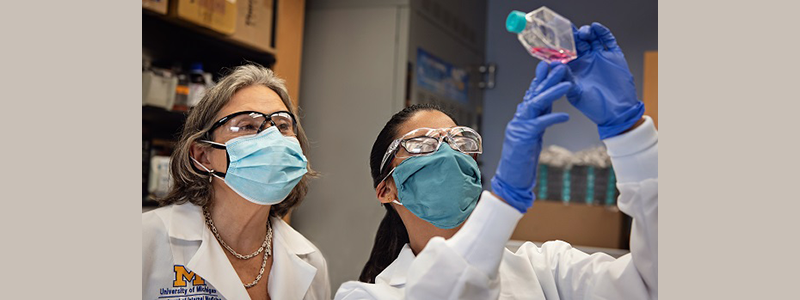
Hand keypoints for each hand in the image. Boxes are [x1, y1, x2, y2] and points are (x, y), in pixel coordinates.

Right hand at [491, 61, 570, 212]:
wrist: (511, 180)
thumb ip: (538, 121)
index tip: (549, 65)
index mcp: (522, 118)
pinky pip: (540, 124)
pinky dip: (553, 118)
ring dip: (552, 92)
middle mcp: (519, 119)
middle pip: (534, 94)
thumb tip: (548, 108)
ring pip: (536, 104)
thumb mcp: (532, 137)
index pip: (532, 94)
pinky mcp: (524, 138)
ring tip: (567, 84)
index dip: (540, 79)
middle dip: (548, 79)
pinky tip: (566, 116)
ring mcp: (519, 127)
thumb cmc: (522, 161)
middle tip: (560, 65)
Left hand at [565, 22, 644, 139]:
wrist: (616, 112)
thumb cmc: (594, 107)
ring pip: (592, 39)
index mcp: (574, 69)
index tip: (555, 37)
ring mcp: (600, 57)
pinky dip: (602, 32)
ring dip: (587, 32)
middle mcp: (586, 61)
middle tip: (569, 30)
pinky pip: (608, 41)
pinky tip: (596, 27)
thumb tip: (553, 64)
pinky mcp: (614, 56)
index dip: (561, 45)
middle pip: (578, 42)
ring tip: (583, 32)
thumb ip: (565, 78)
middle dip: (574, 35)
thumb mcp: (575, 93)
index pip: (565, 52)